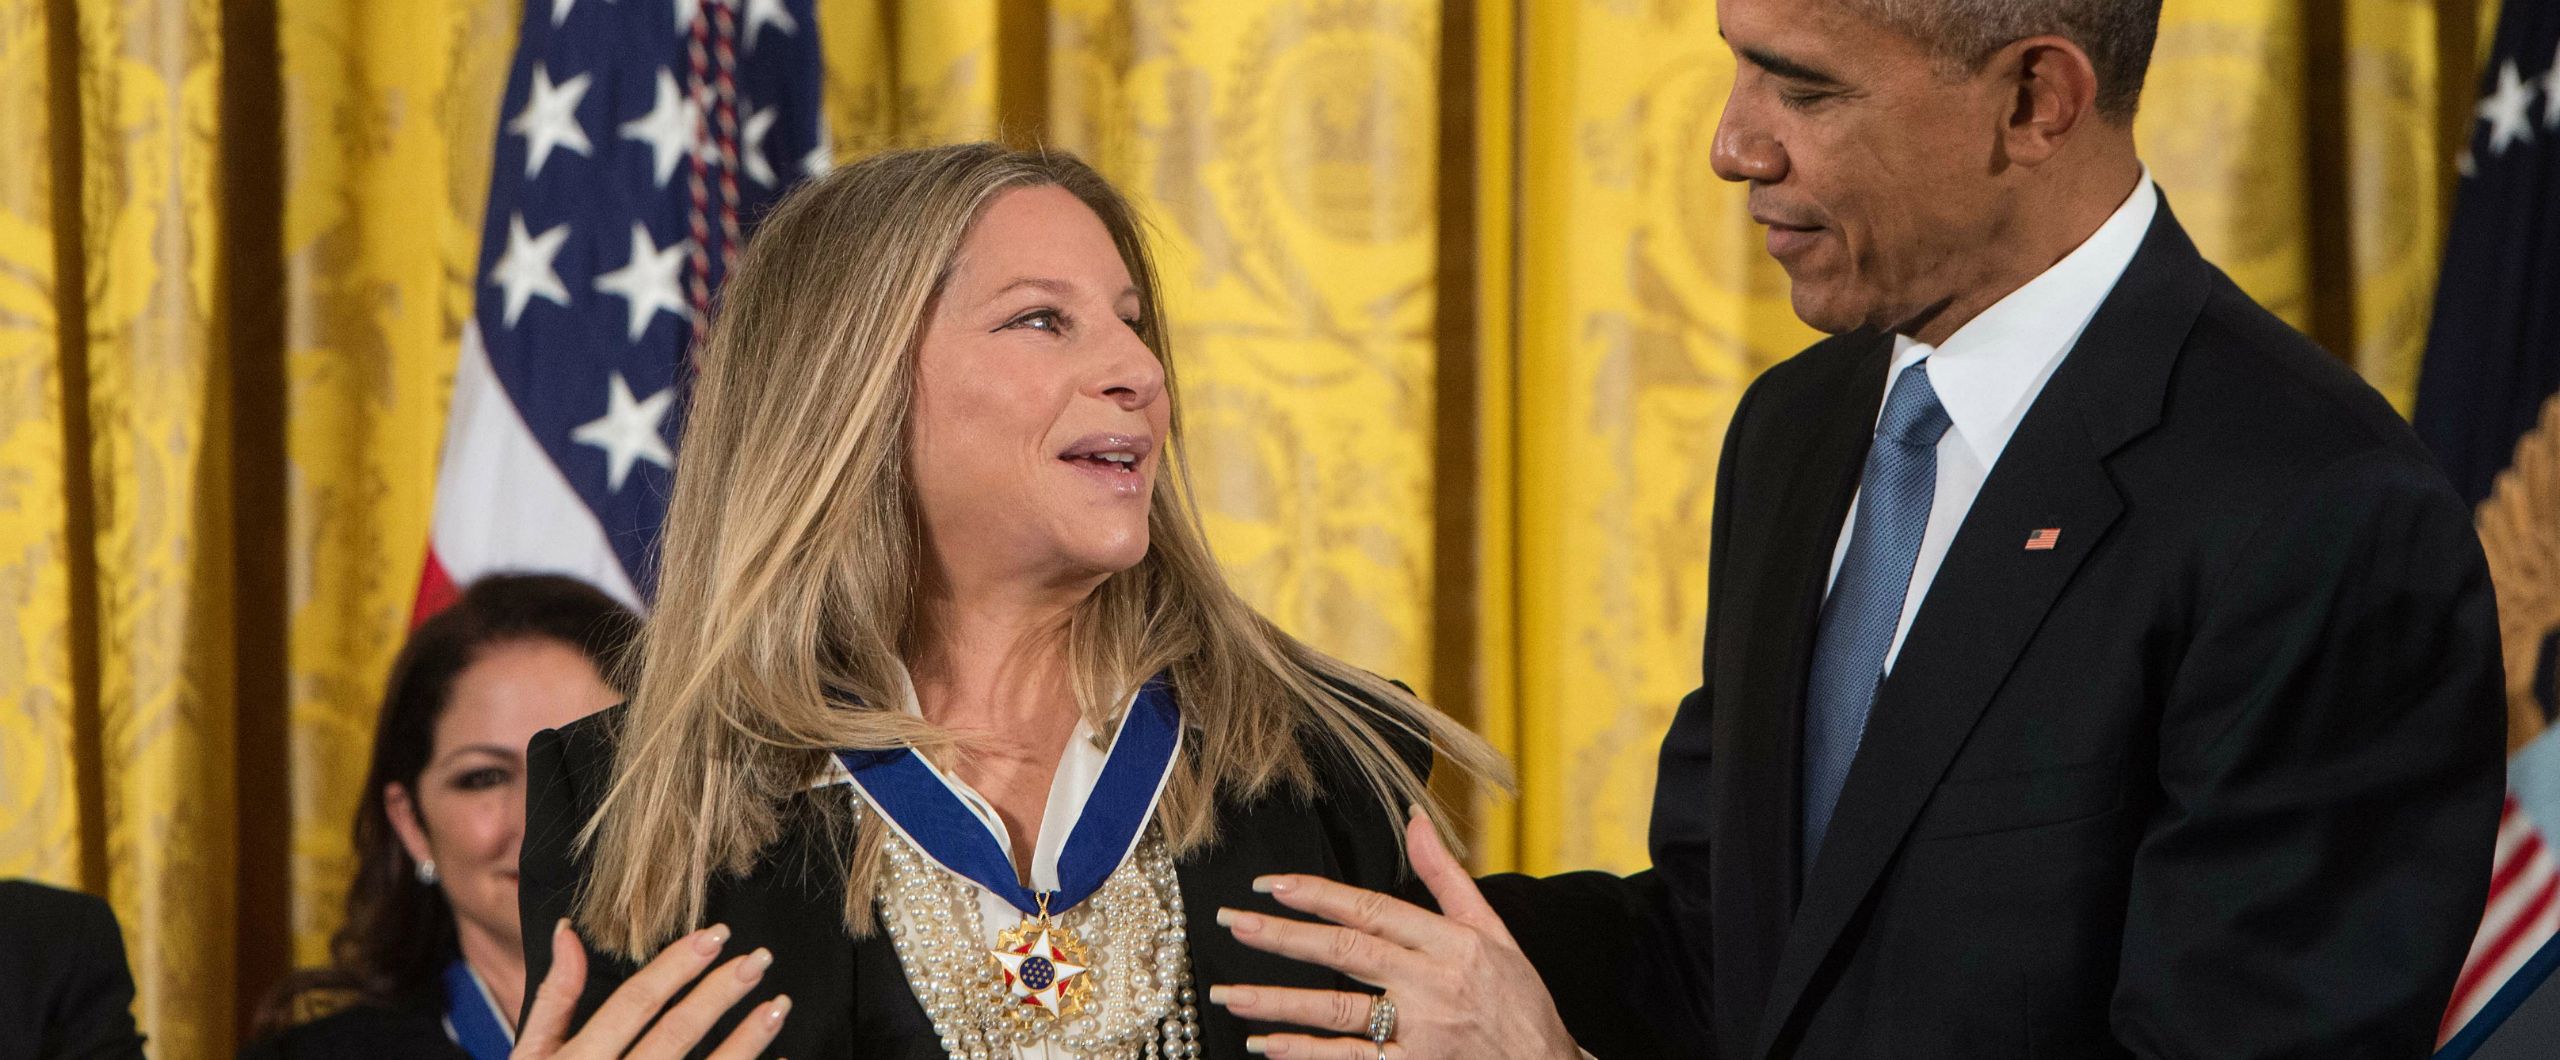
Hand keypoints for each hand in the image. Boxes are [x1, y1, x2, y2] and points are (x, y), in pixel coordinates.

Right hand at [512, 919, 790, 1058]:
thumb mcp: (531, 1056)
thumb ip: (554, 997)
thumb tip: (568, 930)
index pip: (635, 1003)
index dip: (676, 966)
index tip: (715, 935)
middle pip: (676, 1034)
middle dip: (720, 994)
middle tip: (759, 959)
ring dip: (747, 1040)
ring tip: (779, 1005)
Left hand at [1210, 808, 1579, 1059]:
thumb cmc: (1519, 999)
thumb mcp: (1493, 930)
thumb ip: (1447, 875)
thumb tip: (1415, 817)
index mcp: (1450, 942)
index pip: (1372, 910)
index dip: (1319, 895)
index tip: (1272, 885)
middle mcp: (1432, 983)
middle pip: (1347, 953)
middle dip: (1284, 937)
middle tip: (1234, 923)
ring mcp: (1422, 1032)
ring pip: (1339, 1010)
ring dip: (1279, 1002)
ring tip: (1229, 993)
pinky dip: (1308, 1054)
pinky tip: (1268, 1045)